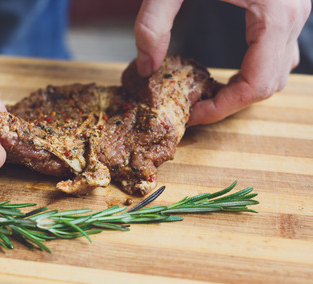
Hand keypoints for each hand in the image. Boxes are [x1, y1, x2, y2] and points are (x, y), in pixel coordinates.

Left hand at [134, 0, 311, 124]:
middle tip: (196, 104)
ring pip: (280, 68)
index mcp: (275, 12)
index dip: (222, 108)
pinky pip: (280, 47)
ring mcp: (297, 6)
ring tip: (209, 87)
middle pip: (272, 83)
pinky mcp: (288, 0)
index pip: (256, 85)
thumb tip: (145, 68)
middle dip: (233, 102)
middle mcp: (296, 13)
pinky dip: (256, 65)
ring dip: (246, 86)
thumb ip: (152, 26)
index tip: (192, 113)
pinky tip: (229, 64)